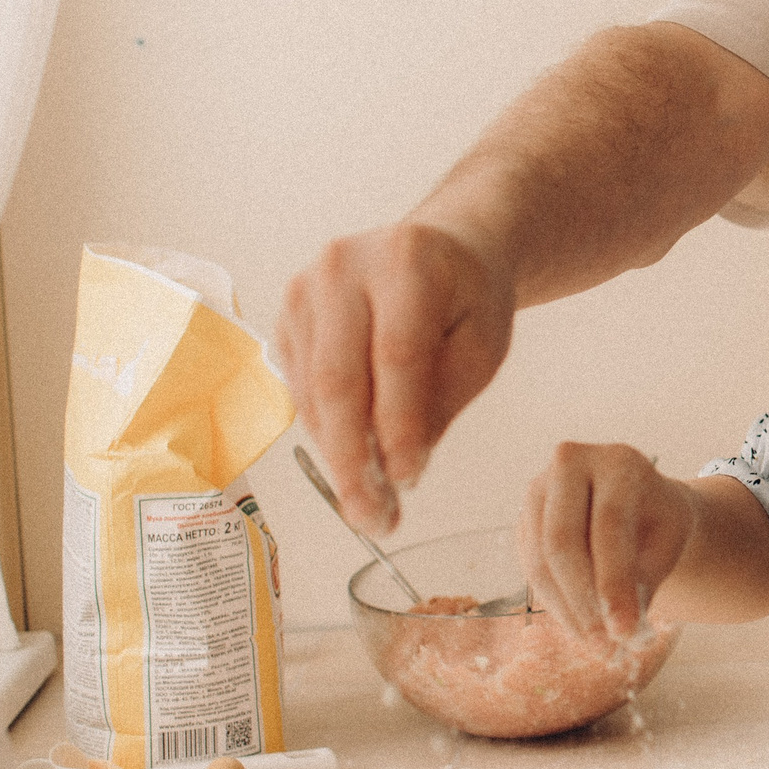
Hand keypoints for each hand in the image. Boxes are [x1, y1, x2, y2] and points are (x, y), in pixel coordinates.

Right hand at [277, 220, 515, 533]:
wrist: (438, 250)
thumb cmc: (467, 298)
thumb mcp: (481, 345)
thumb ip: (440, 401)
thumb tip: (396, 470)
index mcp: (407, 261)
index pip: (396, 356)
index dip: (399, 426)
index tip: (408, 481)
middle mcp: (343, 266)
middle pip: (338, 378)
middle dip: (353, 458)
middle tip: (371, 518)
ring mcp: (305, 288)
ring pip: (313, 391)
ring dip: (336, 456)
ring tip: (366, 507)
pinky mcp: (286, 314)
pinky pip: (299, 387)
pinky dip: (325, 433)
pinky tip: (352, 462)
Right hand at [518, 442, 693, 644]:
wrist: (638, 501)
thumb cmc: (658, 521)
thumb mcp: (667, 543)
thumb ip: (645, 581)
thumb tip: (625, 635)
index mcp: (617, 461)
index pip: (608, 525)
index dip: (614, 583)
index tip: (624, 631)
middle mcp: (570, 463)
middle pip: (563, 541)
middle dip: (583, 602)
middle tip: (605, 646)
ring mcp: (539, 488)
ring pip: (540, 559)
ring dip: (566, 611)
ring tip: (595, 645)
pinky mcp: (524, 516)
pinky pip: (530, 567)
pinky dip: (555, 604)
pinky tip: (578, 628)